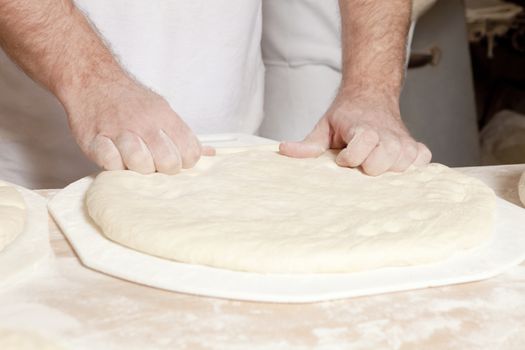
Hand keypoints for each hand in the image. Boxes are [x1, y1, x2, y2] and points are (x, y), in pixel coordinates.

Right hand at [65, 77, 213, 173]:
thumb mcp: (162, 110)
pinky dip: (114, 166)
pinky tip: (115, 158)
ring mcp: (119, 131)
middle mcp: (144, 123)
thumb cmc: (130, 102)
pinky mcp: (94, 140)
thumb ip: (183, 135)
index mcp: (165, 117)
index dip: (184, 163)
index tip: (174, 161)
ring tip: (133, 162)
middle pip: (168, 161)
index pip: (190, 152)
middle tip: (154, 164)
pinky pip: (110, 163)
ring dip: (138, 168)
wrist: (92, 80)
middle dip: (163, 169)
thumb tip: (211, 154)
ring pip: (140, 162)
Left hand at [279, 92, 431, 175]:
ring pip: (402, 165)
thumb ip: (308, 144)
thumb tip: (284, 150)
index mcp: (363, 129)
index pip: (361, 150)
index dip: (349, 158)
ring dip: (386, 168)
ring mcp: (404, 141)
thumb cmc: (346, 115)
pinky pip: (421, 162)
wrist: (370, 94)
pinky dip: (411, 165)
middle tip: (360, 160)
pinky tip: (395, 162)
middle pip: (381, 163)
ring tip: (374, 160)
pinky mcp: (416, 146)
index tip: (342, 157)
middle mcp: (387, 135)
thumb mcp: (323, 126)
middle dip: (367, 167)